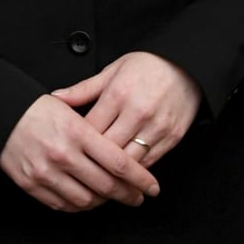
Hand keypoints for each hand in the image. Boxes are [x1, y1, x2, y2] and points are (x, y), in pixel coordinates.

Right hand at [0, 94, 159, 212]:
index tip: (152, 187)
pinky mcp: (32, 184)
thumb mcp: (69, 108)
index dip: (141, 179)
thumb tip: (124, 152)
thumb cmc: (35, 108)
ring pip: (87, 200)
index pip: (119, 162)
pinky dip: (79, 205)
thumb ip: (96, 129)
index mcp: (77, 132)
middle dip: (128, 194)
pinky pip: (63, 204)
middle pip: (107, 185)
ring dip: (103, 201)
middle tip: (137, 196)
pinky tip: (86, 197)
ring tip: (110, 196)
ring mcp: (46, 171)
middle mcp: (63, 154)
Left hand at [52, 50, 201, 166]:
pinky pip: (150, 162)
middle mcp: (137, 113)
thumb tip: (56, 98)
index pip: (91, 129)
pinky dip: (136, 170)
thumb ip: (83, 89)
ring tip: (100, 178)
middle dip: (93, 161)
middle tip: (80, 170)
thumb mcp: (112, 70)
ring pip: (129, 161)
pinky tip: (125, 174)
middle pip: (108, 149)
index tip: (69, 150)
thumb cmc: (147, 66)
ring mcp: (157, 127)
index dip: (77, 142)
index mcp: (118, 94)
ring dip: (115, 172)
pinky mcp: (172, 137)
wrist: (186, 65)